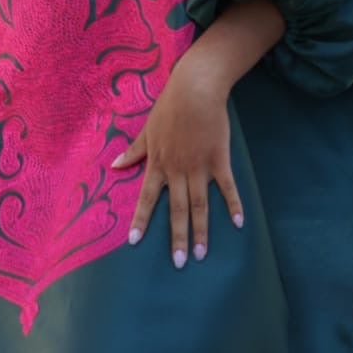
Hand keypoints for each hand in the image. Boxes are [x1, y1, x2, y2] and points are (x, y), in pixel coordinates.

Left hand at [110, 46, 243, 267]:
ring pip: (200, 204)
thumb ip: (133, 152)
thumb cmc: (169, 108)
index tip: (133, 242)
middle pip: (177, 209)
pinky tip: (237, 223)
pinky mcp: (219, 160)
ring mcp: (199, 167)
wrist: (195, 90)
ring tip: (202, 254)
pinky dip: (233, 205)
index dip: (140, 220)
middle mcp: (177, 170)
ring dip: (201, 230)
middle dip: (177, 237)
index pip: (146, 198)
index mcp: (158, 164)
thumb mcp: (146, 130)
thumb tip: (114, 166)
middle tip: (179, 262)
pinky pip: (227, 187)